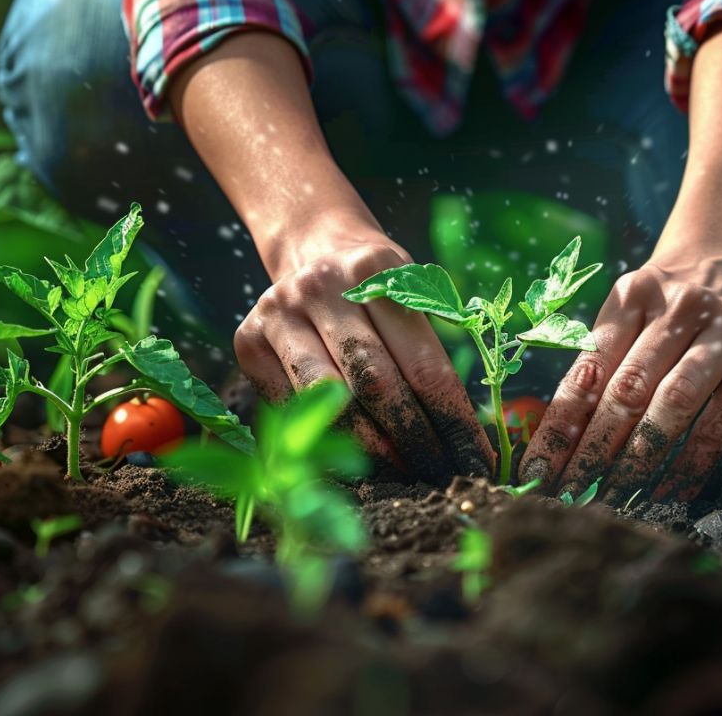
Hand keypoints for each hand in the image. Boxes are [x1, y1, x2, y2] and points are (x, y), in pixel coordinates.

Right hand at [233, 218, 494, 483]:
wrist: (314, 249)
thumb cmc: (378, 288)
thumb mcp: (413, 292)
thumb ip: (431, 348)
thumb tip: (464, 430)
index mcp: (375, 270)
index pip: (423, 363)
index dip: (451, 418)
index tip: (473, 457)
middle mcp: (322, 287)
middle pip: (374, 382)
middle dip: (412, 437)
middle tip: (438, 472)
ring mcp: (279, 313)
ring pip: (328, 398)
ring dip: (368, 445)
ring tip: (400, 471)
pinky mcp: (248, 341)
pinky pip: (289, 405)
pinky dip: (323, 438)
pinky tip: (353, 460)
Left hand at [518, 252, 721, 503]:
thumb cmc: (660, 306)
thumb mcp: (624, 316)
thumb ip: (596, 366)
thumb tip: (556, 443)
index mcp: (632, 295)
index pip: (588, 371)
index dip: (560, 426)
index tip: (537, 472)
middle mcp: (681, 307)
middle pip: (629, 390)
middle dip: (596, 450)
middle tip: (573, 496)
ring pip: (674, 405)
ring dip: (640, 461)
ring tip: (615, 499)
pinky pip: (721, 422)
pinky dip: (692, 463)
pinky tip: (669, 492)